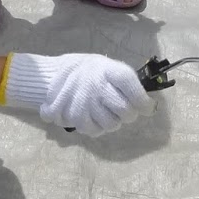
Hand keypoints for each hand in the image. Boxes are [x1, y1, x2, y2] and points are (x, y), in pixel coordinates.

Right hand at [0, 52, 153, 136]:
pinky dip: (98, 128)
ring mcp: (85, 103)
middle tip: (125, 109)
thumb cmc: (87, 71)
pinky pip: (96, 131)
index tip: (147, 107)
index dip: (144, 101)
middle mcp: (96, 86)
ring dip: (113, 121)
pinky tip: (94, 117)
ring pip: (113, 124)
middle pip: (125, 110)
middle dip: (130, 113)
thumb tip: (148, 106)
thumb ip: (125, 82)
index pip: (132, 87)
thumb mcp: (105, 67)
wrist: (50, 75)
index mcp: (106, 69)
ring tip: (106, 111)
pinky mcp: (75, 118)